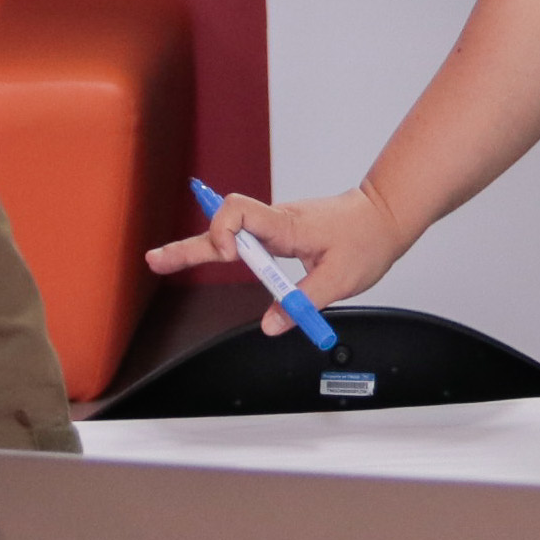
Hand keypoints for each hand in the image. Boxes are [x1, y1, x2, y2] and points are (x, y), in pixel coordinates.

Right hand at [143, 187, 413, 334]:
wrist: (384, 215)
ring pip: (230, 232)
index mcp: (287, 225)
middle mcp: (275, 221)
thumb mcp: (340, 279)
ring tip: (166, 261)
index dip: (224, 232)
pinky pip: (245, 237)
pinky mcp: (280, 233)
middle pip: (222, 227)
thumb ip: (302, 303)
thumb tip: (269, 325)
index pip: (240, 213)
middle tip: (155, 261)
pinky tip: (211, 255)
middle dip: (188, 246)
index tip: (229, 259)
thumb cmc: (367, 239)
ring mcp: (276, 225)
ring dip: (200, 246)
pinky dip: (222, 246)